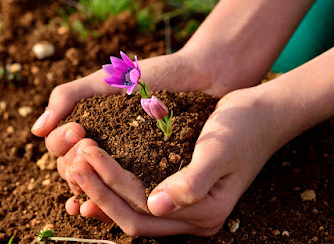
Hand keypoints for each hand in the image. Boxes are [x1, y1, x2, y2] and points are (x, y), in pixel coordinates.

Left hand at [31, 49, 271, 235]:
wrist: (260, 115)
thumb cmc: (242, 128)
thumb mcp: (220, 151)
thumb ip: (192, 183)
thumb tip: (155, 206)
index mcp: (204, 213)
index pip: (142, 209)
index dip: (110, 186)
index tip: (86, 156)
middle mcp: (191, 217)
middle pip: (132, 215)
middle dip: (99, 189)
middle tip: (73, 161)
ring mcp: (184, 205)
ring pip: (132, 208)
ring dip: (103, 188)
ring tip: (77, 162)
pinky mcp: (177, 188)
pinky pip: (139, 194)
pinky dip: (116, 184)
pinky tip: (96, 170)